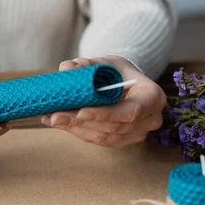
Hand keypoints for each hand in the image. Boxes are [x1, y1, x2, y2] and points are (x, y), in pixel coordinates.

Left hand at [41, 56, 165, 147]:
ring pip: (102, 136)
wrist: (124, 84)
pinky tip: (59, 123)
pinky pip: (97, 140)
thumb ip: (88, 65)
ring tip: (51, 118)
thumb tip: (66, 69)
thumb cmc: (118, 72)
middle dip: (81, 122)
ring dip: (74, 128)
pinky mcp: (121, 141)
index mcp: (152, 97)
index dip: (105, 114)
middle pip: (113, 126)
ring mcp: (136, 134)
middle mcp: (149, 120)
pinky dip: (77, 131)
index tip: (80, 112)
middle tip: (54, 115)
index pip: (131, 111)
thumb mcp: (107, 63)